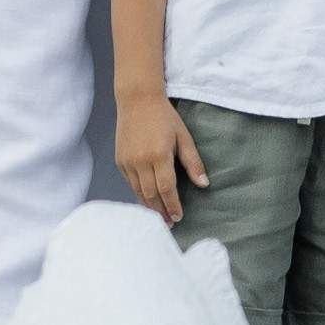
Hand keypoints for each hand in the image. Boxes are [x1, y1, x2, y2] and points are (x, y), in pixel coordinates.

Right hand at [117, 92, 208, 226]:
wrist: (137, 100)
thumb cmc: (164, 116)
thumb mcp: (184, 136)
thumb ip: (193, 162)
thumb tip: (204, 184)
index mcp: (159, 155)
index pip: (167, 189)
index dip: (173, 205)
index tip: (179, 217)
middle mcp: (141, 161)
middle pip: (151, 195)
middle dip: (161, 211)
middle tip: (169, 225)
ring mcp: (128, 162)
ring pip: (139, 192)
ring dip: (149, 206)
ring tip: (159, 217)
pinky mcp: (120, 161)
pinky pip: (130, 183)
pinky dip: (139, 193)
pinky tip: (147, 200)